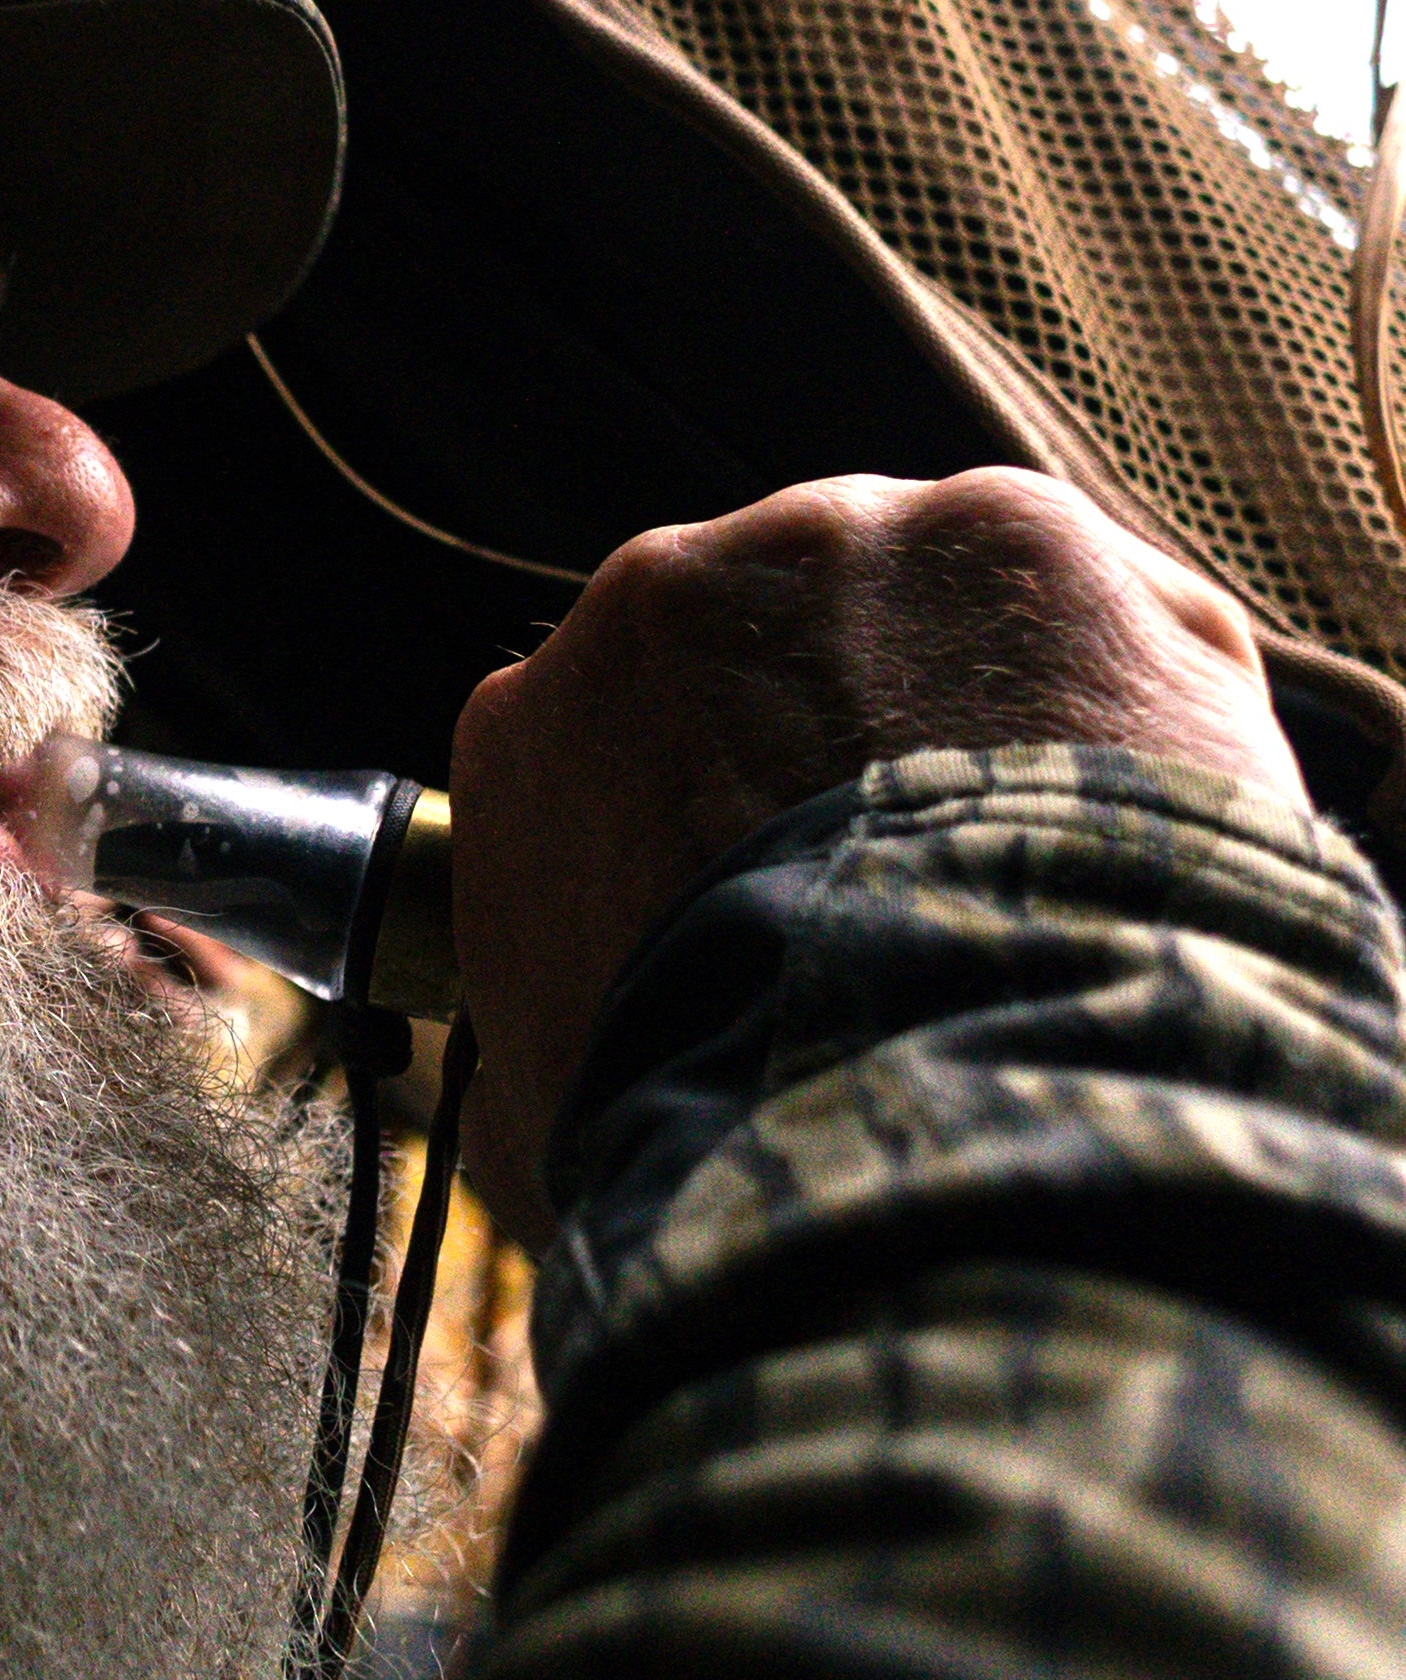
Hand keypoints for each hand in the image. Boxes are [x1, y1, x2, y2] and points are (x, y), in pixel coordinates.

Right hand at [448, 467, 1302, 1246]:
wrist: (906, 1100)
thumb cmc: (714, 1131)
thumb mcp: (550, 1116)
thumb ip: (547, 1032)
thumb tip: (579, 1080)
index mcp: (531, 728)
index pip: (619, 741)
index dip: (708, 816)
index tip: (776, 897)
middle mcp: (678, 591)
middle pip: (783, 643)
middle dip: (854, 739)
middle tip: (932, 888)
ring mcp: (859, 550)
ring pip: (941, 606)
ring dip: (993, 710)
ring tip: (1058, 870)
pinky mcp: (1029, 548)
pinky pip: (1101, 617)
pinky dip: (1131, 714)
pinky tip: (1148, 838)